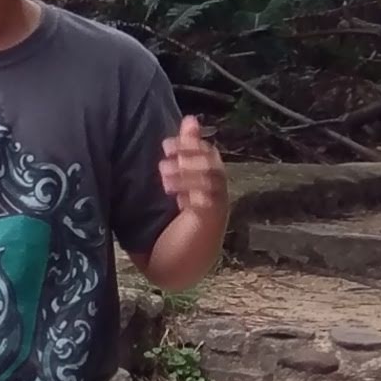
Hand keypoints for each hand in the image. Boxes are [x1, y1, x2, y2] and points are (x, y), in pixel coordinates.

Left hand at [159, 114, 226, 236]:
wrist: (181, 262)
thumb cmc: (177, 222)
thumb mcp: (177, 184)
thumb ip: (183, 153)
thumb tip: (190, 118)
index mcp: (210, 181)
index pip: (209, 153)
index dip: (191, 144)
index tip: (165, 144)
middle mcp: (217, 193)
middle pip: (213, 165)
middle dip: (190, 157)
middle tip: (164, 157)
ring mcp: (216, 208)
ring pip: (212, 181)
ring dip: (187, 174)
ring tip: (163, 176)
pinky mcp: (209, 224)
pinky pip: (208, 203)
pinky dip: (192, 194)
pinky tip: (174, 195)